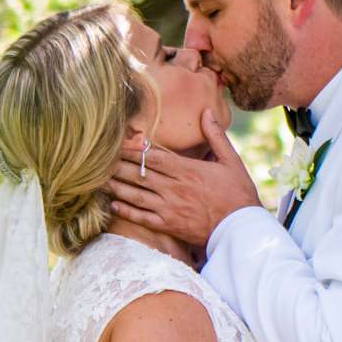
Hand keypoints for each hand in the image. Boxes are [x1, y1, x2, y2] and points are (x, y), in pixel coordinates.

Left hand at [107, 111, 262, 247]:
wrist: (241, 229)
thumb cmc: (238, 194)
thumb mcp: (231, 161)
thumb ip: (216, 137)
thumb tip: (206, 112)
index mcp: (187, 170)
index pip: (154, 157)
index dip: (133, 150)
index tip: (118, 144)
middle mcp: (174, 188)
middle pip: (140, 173)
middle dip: (119, 166)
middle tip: (100, 160)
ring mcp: (169, 208)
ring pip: (137, 195)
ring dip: (117, 187)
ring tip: (100, 180)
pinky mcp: (169, 226)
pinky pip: (142, 218)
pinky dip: (127, 211)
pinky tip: (114, 205)